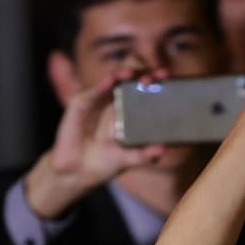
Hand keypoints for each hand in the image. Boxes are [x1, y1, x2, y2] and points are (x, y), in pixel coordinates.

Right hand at [26, 70, 166, 218]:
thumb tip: (162, 150)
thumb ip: (144, 154)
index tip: (167, 76)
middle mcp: (115, 102)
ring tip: (132, 73)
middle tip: (156, 76)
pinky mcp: (80, 104)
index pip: (144, 90)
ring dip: (123, 74)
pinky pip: (92, 92)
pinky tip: (111, 80)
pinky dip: (101, 85)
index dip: (155, 81)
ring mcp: (97, 101)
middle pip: (131, 81)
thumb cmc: (105, 162)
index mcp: (130, 111)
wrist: (78, 171)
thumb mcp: (128, 159)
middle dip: (143, 74)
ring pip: (112, 81)